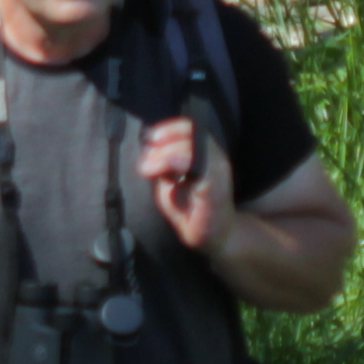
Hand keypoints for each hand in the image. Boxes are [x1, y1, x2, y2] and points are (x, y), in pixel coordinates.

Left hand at [142, 110, 241, 255]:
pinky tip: (166, 175)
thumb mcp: (168, 180)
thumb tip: (147, 147)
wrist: (212, 237)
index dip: (167, 128)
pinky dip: (179, 162)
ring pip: (193, 145)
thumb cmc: (188, 208)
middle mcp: (214, 157)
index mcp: (204, 152)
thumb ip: (161, 162)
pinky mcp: (215, 188)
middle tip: (146, 163)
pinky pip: (199, 166)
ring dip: (165, 153)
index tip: (149, 139)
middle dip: (162, 142)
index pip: (188, 126)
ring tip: (148, 170)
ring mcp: (217, 171)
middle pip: (190, 131)